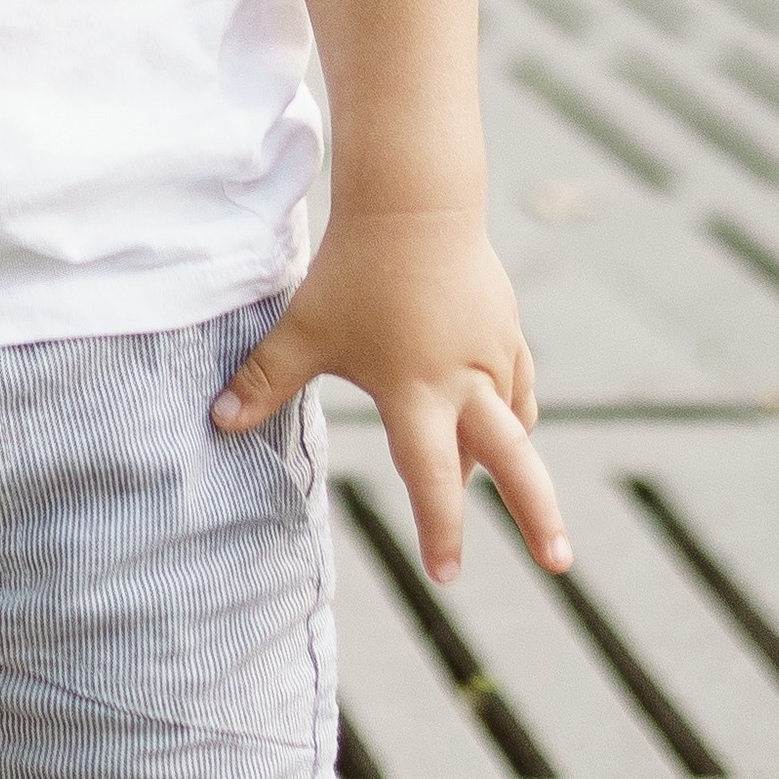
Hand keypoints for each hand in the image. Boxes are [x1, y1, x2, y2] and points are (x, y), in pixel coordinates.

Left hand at [212, 204, 569, 583]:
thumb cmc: (354, 270)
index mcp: (416, 391)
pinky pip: (518, 385)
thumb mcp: (305, 327)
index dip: (439, 528)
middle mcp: (464, 381)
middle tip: (560, 565)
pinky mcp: (505, 327)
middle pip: (513, 459)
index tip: (447, 576)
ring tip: (510, 496)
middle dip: (538, 516)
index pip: (432, 476)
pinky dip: (512, 412)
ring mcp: (492, 353)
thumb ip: (265, 379)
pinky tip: (502, 423)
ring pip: (514, 423)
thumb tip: (217, 422)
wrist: (414, 201)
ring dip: (511, 460)